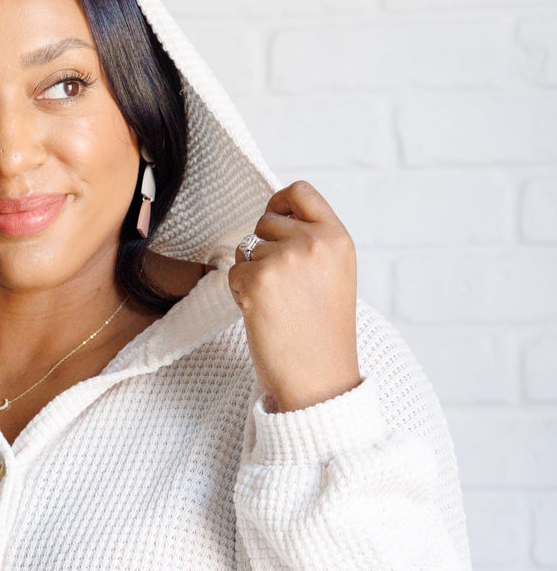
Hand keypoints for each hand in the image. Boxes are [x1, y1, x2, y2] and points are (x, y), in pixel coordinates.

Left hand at [227, 179, 361, 413]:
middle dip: (263, 249)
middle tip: (282, 288)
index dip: (279, 202)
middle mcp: (313, 242)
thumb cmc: (322, 333)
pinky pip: (233, 274)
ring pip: (246, 249)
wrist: (318, 378)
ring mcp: (285, 260)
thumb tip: (272, 217)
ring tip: (276, 305)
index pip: (300, 192)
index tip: (273, 218)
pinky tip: (263, 315)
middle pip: (266, 221)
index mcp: (336, 238)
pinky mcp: (257, 282)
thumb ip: (311, 242)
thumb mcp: (333, 275)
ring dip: (251, 274)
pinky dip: (240, 294)